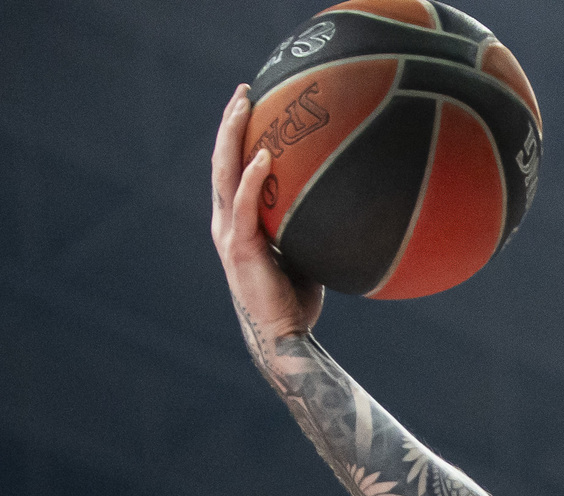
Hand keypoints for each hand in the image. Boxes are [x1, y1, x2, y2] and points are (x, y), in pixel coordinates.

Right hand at [210, 84, 324, 351]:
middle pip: (221, 161)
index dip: (236, 136)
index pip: (231, 169)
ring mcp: (229, 234)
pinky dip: (253, 178)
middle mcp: (226, 222)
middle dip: (230, 123)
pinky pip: (245, 205)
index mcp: (237, 222)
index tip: (249, 104)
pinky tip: (266, 154)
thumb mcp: (304, 251)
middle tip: (243, 90)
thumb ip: (308, 223)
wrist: (284, 336)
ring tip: (244, 105)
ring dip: (233, 136)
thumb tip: (343, 200)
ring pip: (224, 173)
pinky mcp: (241, 248)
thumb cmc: (297, 299)